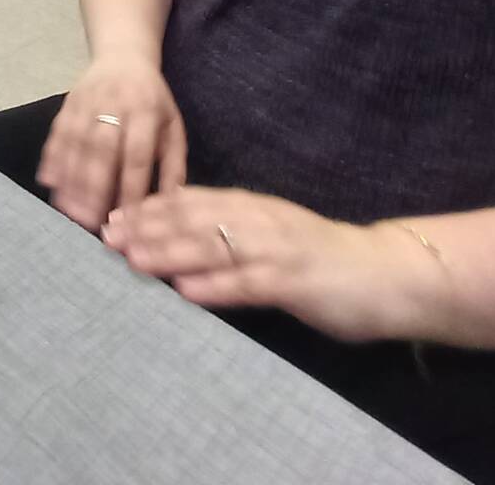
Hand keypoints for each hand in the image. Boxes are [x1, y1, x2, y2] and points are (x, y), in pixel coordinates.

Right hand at [36, 56, 186, 231]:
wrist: (123, 55)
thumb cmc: (152, 98)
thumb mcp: (172, 124)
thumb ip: (174, 163)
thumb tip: (171, 202)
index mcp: (146, 111)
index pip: (138, 154)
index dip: (132, 187)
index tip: (129, 218)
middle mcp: (114, 104)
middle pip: (102, 150)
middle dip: (95, 187)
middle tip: (90, 220)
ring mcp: (87, 102)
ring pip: (75, 144)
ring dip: (70, 179)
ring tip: (69, 210)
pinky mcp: (68, 102)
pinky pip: (57, 132)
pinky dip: (51, 157)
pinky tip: (49, 182)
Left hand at [103, 186, 434, 343]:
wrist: (388, 273)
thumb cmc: (325, 260)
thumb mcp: (274, 237)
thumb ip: (235, 235)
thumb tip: (183, 239)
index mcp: (253, 208)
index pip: (192, 201)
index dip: (149, 208)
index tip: (112, 215)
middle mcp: (260, 221)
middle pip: (193, 218)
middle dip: (146, 226)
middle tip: (106, 235)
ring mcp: (277, 249)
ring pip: (214, 245)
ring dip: (169, 252)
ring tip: (131, 258)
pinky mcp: (295, 281)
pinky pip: (249, 283)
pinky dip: (216, 286)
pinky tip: (186, 292)